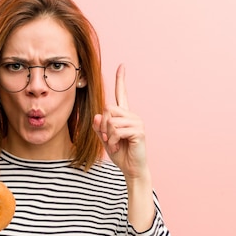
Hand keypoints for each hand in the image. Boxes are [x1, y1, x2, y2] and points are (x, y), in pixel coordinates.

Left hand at [93, 64, 147, 179]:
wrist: (132, 169)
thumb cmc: (120, 154)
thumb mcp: (105, 139)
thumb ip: (99, 127)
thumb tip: (97, 116)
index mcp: (124, 116)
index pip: (122, 94)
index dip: (121, 80)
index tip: (122, 66)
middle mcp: (132, 116)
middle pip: (108, 109)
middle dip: (102, 125)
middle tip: (106, 138)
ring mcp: (137, 122)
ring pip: (111, 120)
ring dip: (107, 135)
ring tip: (113, 144)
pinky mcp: (138, 131)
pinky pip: (117, 130)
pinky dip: (112, 141)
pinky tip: (117, 147)